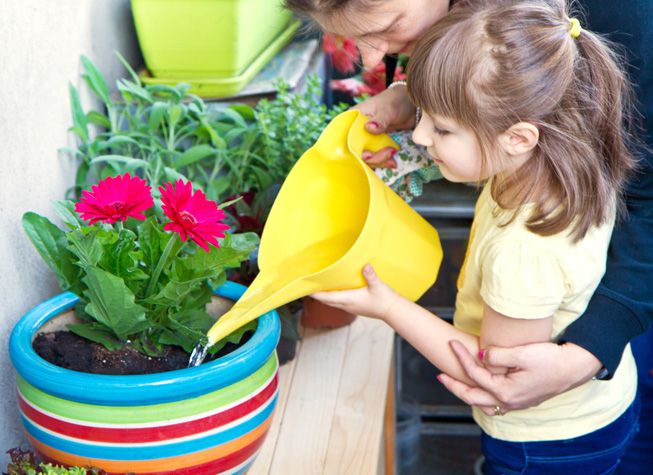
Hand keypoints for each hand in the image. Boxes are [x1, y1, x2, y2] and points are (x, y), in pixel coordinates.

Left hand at [310, 264, 401, 320]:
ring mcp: (351, 308)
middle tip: (309, 286)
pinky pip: (339, 303)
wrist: (393, 311)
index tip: (307, 289)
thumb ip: (370, 275)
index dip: (316, 293)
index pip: (328, 297)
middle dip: (317, 294)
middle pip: (327, 301)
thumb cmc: (385, 299)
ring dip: (325, 296)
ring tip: (319, 287)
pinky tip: (335, 291)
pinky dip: (333, 297)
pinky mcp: (355, 308)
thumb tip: (365, 266)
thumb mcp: (378, 285)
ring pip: (332, 302)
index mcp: (349, 299)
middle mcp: (347, 305)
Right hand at [352, 86, 415, 168]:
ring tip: (393, 158)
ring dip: (379, 162)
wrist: (410, 104)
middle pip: (355, 152)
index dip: (352, 149)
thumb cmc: (396, 100)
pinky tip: (393, 162)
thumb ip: (380, 120)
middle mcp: (356, 131)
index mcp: (352, 119)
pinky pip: (375, 158)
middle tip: (388, 154)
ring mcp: (366, 140)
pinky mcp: (375, 146)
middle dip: (371, 158)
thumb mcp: (388, 109)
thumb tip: (369, 127)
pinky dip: (383, 162)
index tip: (367, 155)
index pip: (344, 137)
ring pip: (366, 158)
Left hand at [438, 340, 602, 415]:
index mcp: (506, 391)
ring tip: (454, 383)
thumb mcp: (522, 353)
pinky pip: (495, 403)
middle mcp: (509, 402)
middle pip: (472, 397)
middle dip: (454, 386)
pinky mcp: (522, 399)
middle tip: (440, 374)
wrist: (575, 367)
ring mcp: (516, 403)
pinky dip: (482, 397)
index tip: (451, 344)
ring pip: (483, 404)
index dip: (460, 358)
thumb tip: (479, 356)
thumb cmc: (551, 360)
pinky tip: (479, 389)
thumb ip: (497, 355)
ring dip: (467, 394)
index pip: (474, 374)